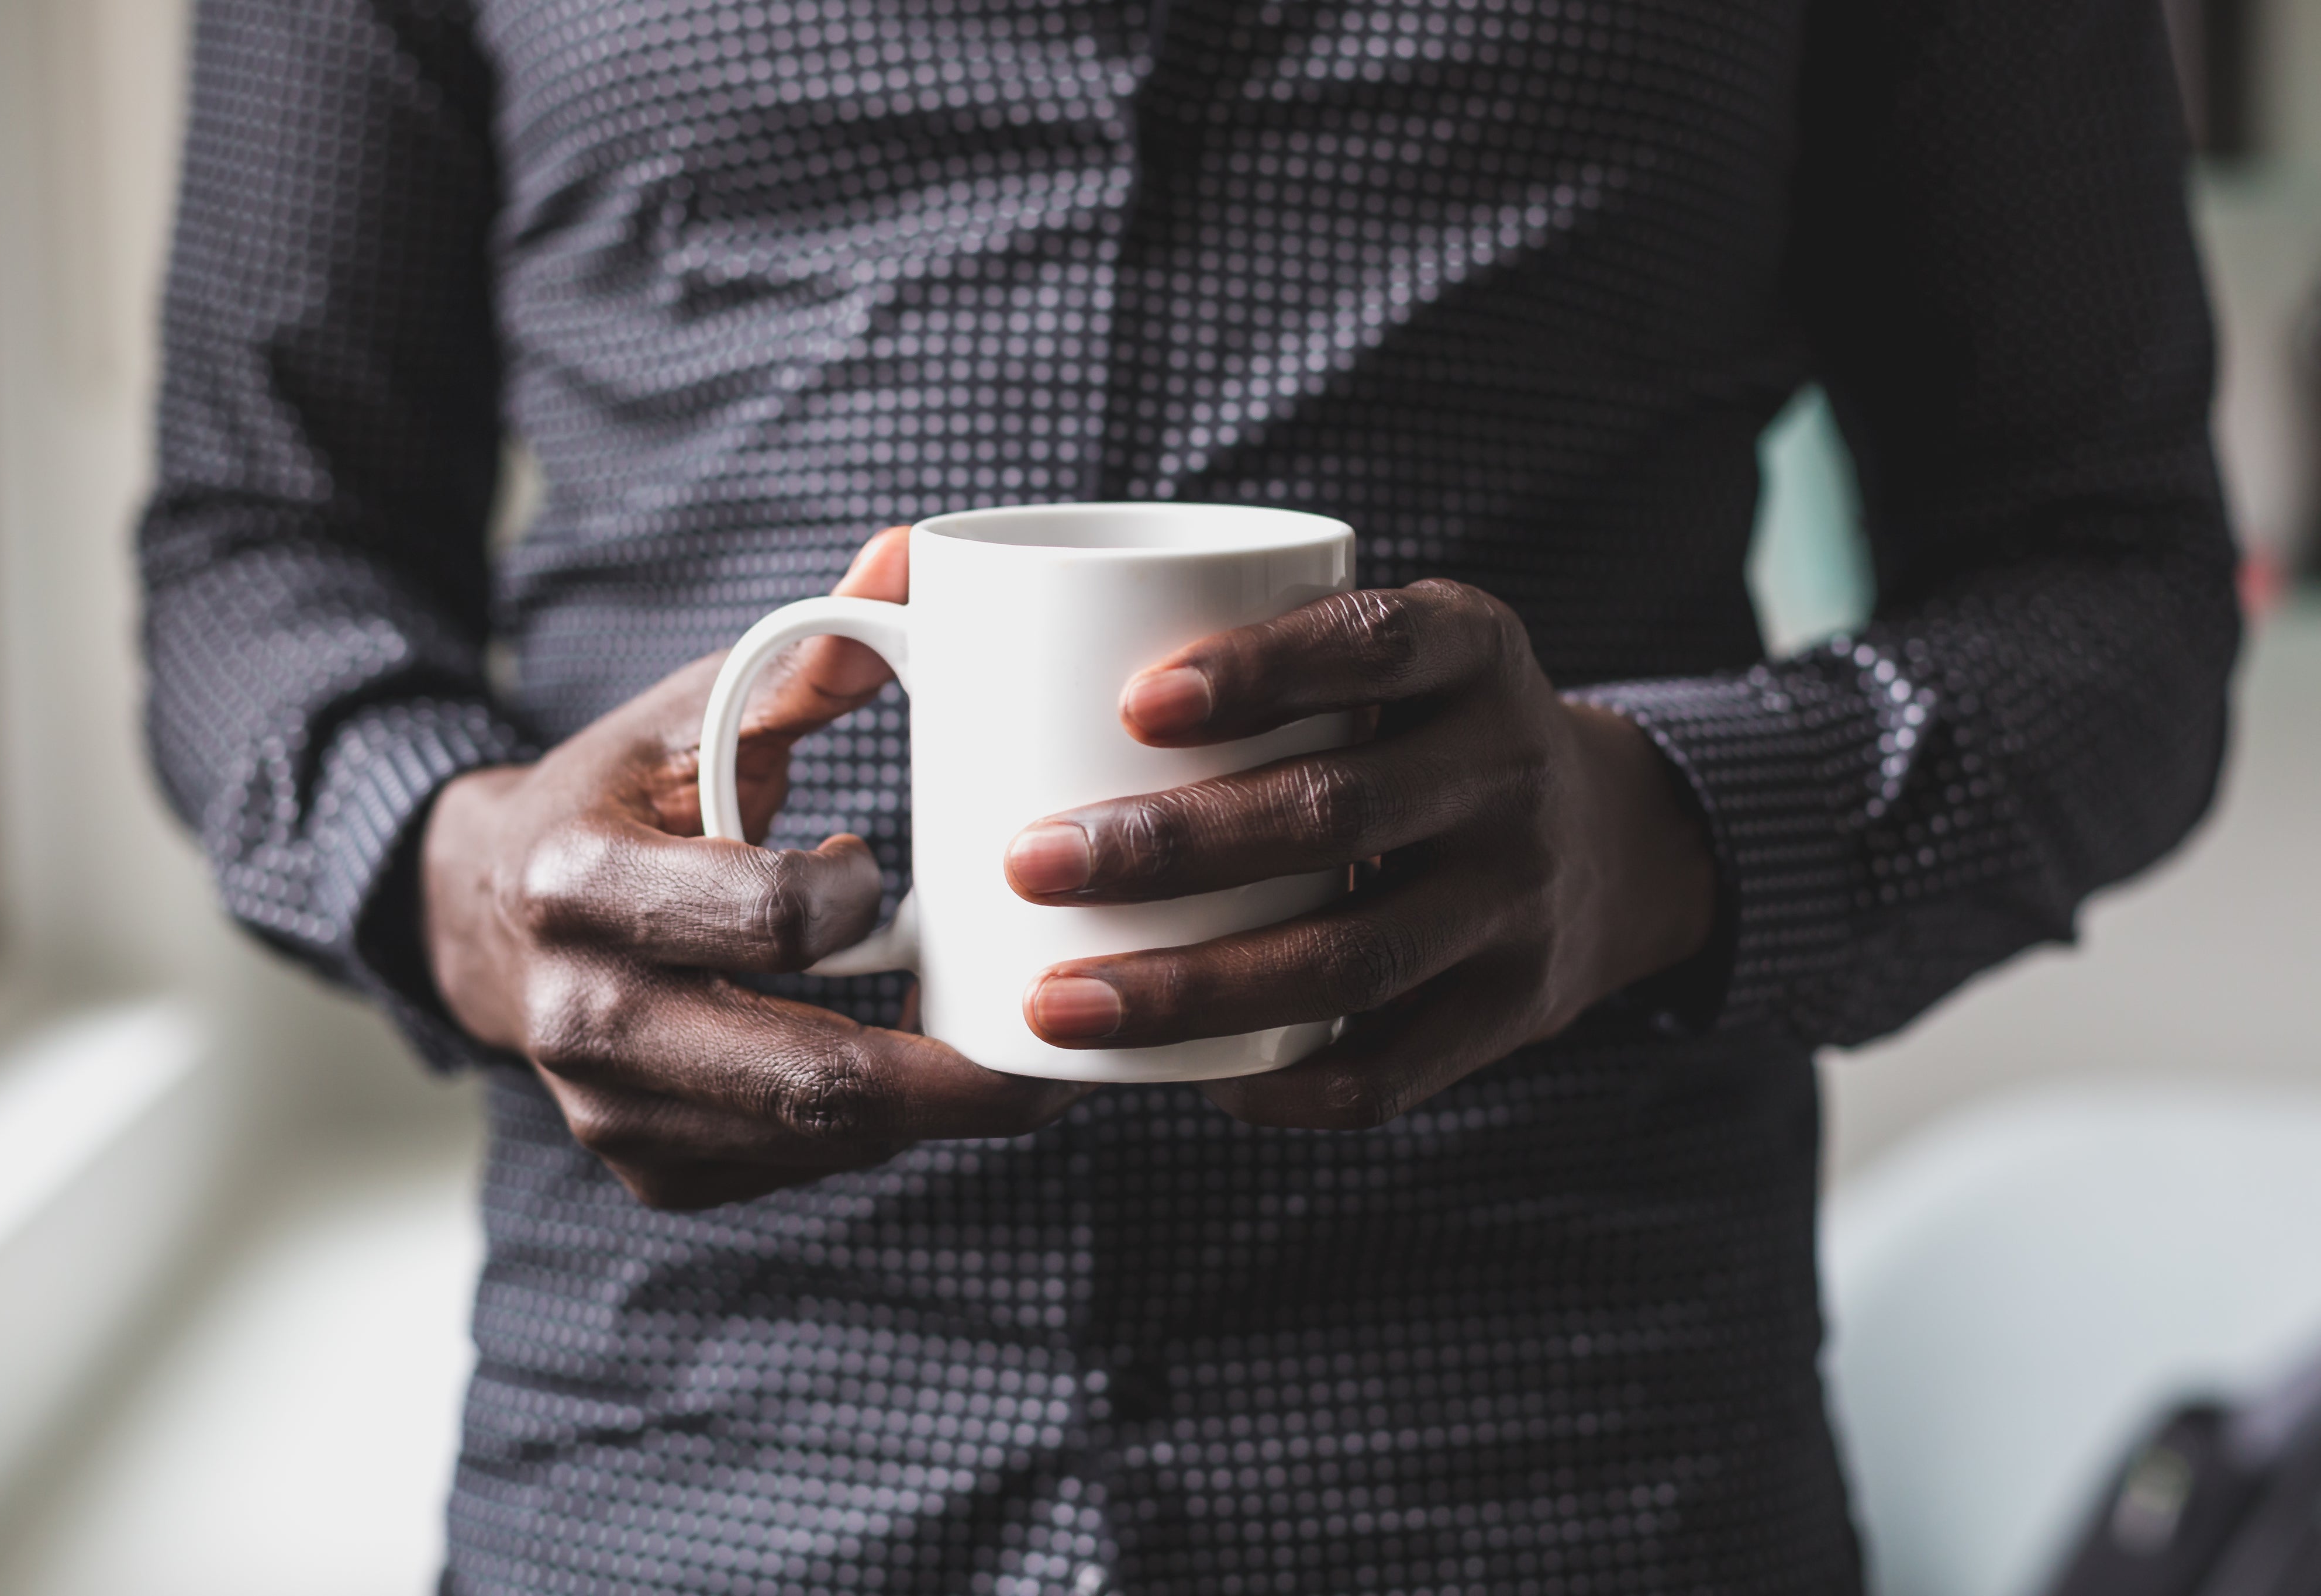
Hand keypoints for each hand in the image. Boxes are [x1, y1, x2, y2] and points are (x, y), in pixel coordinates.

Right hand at [421, 528, 1086, 1208]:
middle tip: (1069, 1056)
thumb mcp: (695, 713)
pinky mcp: (644, 1167)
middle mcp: (582, 1017)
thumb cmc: (621, 797)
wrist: (487, 915)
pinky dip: (869, 1137)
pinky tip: (913, 1081)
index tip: (888, 870)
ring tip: (1022, 1061)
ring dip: (930, 1109)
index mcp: (580, 881)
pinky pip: (789, 1175)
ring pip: (816, 1144)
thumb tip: (917, 558)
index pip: (769, 920)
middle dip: (959, 1079)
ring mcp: (609, 1112)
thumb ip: (811, 651)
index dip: (862, 902)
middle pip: (809, 1079)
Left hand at [1002, 580, 1716, 1130]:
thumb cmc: (1398, 726)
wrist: (1605, 843)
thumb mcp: (1372, 644)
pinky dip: (1290, 1084)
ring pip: (1355, 956)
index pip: (1373, 644)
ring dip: (1198, 988)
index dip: (1260, 671)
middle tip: (1030, 859)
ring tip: (1059, 1001)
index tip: (1130, 702)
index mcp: (1470, 649)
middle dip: (1174, 845)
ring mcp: (1521, 898)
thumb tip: (899, 583)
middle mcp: (1510, 767)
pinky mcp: (1516, 1008)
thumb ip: (1221, 618)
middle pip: (1339, 811)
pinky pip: (1397, 1069)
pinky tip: (1190, 1083)